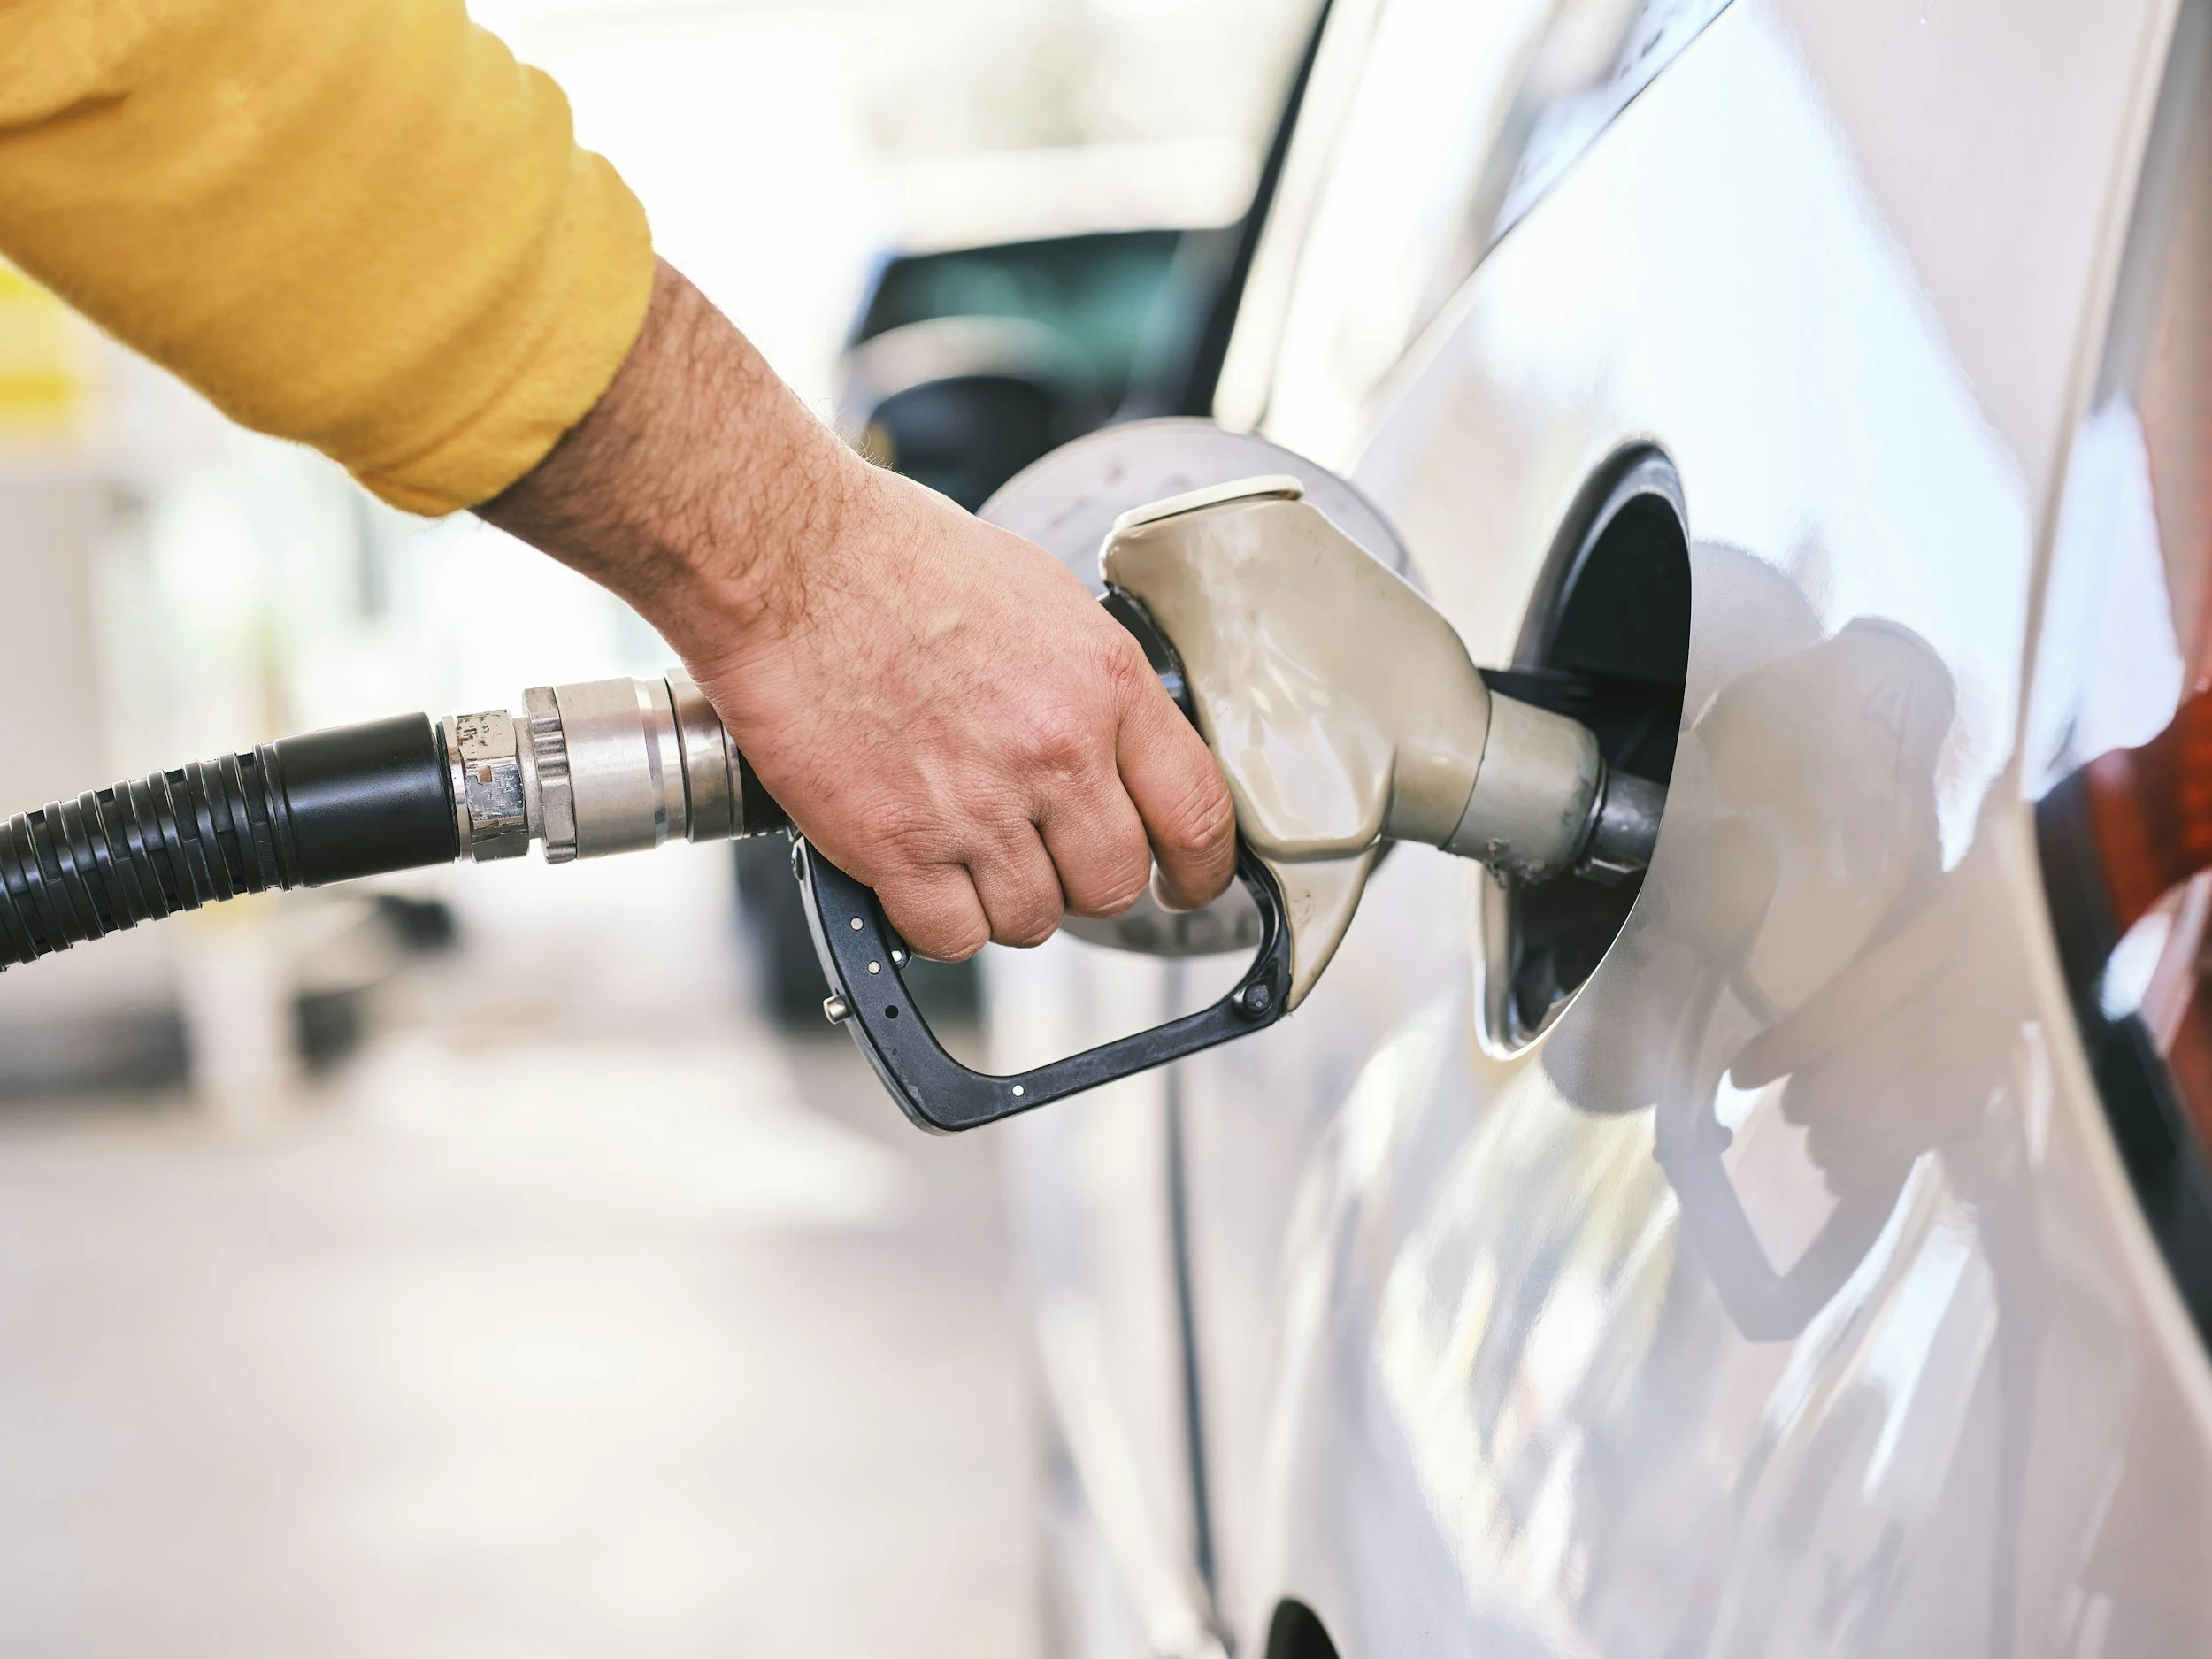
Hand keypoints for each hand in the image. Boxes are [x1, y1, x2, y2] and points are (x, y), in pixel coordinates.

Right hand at [480, 260, 1236, 958]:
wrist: (787, 560)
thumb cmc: (895, 559)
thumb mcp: (1041, 598)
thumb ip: (1092, 685)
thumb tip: (1116, 748)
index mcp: (1105, 684)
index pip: (1199, 815)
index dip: (1202, 871)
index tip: (1186, 884)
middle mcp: (1056, 752)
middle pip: (1114, 885)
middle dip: (1083, 881)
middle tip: (1045, 857)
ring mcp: (977, 807)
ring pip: (1033, 921)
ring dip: (1004, 900)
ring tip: (963, 850)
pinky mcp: (897, 846)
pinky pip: (951, 937)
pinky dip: (935, 921)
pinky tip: (915, 874)